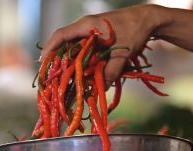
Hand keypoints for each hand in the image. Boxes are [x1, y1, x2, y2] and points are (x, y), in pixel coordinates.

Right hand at [42, 4, 163, 86]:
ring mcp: (93, 31)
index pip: (61, 35)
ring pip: (75, 46)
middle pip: (65, 42)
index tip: (44, 62)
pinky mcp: (99, 37)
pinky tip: (83, 70)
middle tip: (53, 74)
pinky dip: (82, 59)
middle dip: (58, 58)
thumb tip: (103, 88)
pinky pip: (85, 48)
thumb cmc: (135, 30)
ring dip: (71, 60)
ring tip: (65, 75)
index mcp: (87, 25)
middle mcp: (87, 27)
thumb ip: (112, 70)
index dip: (50, 48)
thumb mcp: (123, 52)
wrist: (149, 20)